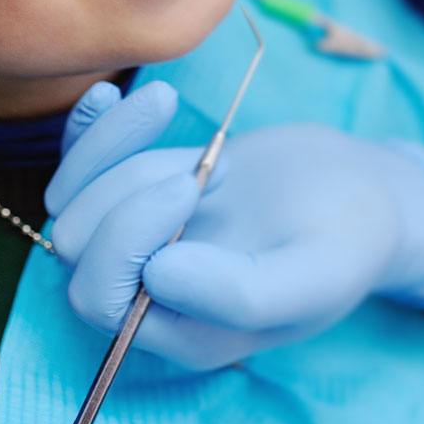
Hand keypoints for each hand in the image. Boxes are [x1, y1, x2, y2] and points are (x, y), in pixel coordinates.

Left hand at [46, 80, 423, 369]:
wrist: (351, 192)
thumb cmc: (344, 241)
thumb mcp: (315, 274)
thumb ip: (243, 294)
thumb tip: (154, 277)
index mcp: (179, 330)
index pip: (98, 296)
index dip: (125, 238)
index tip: (190, 184)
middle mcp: (144, 290)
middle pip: (76, 241)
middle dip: (128, 189)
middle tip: (209, 167)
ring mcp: (134, 235)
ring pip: (72, 195)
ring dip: (117, 147)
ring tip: (196, 137)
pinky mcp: (133, 187)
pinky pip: (79, 159)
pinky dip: (87, 125)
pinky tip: (110, 93)